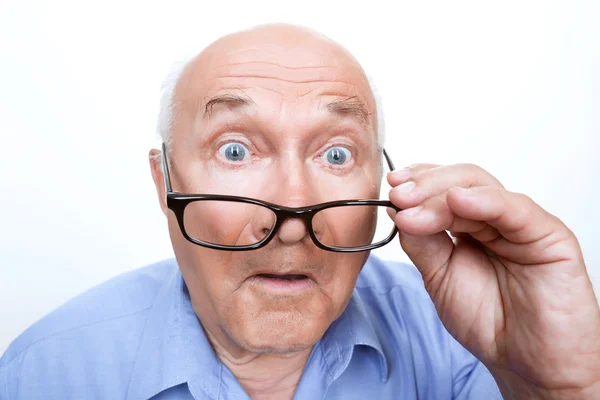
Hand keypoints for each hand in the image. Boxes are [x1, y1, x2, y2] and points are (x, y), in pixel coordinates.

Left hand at [387, 163, 599, 398]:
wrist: (526, 363)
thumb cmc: (488, 321)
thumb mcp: (439, 277)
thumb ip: (422, 242)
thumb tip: (397, 208)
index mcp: (468, 226)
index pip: (441, 189)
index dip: (415, 183)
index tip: (390, 188)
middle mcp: (493, 218)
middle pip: (458, 182)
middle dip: (422, 186)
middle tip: (397, 195)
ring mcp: (521, 223)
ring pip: (480, 187)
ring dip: (440, 192)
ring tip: (412, 204)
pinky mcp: (549, 235)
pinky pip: (515, 209)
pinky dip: (484, 201)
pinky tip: (458, 201)